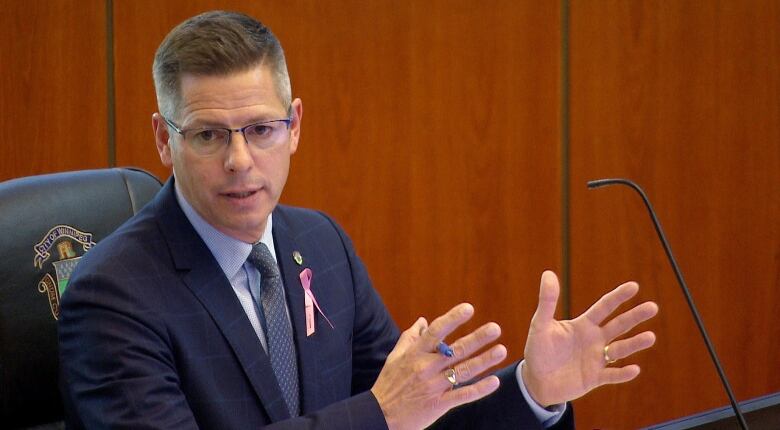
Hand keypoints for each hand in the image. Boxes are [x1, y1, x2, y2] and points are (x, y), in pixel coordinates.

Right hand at [371, 303, 507, 429]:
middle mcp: (426, 368)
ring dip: (484, 360)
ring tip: (501, 350)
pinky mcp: (439, 405)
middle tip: (495, 328)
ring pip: (463, 371)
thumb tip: (424, 321)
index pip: (437, 332)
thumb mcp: (395, 357)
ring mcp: (434, 387)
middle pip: (455, 350)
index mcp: (415, 354)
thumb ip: (410, 337)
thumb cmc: (389, 383)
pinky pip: (462, 395)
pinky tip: (494, 381)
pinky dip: (479, 389)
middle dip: (477, 338)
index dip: (453, 319)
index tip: (468, 308)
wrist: (381, 415)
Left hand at [522, 271, 657, 406]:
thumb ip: (547, 301)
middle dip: (635, 317)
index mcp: (583, 325)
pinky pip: (612, 376)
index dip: (618, 297)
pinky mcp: (594, 378)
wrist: (536, 381)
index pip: (604, 307)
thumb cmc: (538, 350)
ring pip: (620, 350)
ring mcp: (596, 359)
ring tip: (650, 337)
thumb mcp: (541, 325)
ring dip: (634, 343)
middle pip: (618, 326)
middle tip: (653, 307)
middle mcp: (594, 340)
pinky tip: (634, 369)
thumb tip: (548, 273)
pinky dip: (623, 374)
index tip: (634, 286)